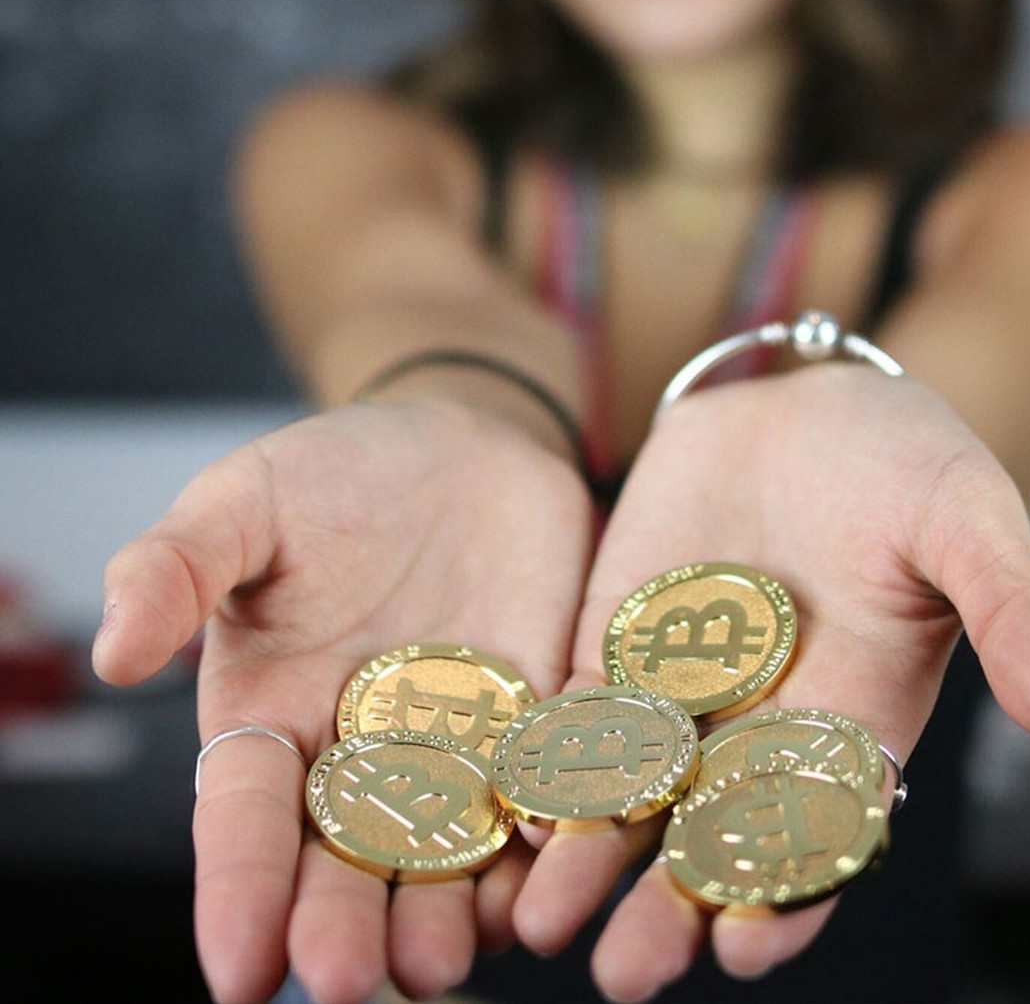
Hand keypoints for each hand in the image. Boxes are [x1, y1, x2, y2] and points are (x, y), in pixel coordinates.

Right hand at [94, 400, 593, 1003]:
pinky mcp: (540, 715)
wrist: (459, 443)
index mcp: (276, 715)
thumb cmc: (335, 474)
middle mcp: (365, 752)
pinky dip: (550, 836)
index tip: (239, 967)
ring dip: (447, 912)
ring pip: (450, 851)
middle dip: (347, 925)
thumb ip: (176, 566)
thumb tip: (113, 654)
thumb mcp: (245, 502)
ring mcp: (459, 743)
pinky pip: (547, 789)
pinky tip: (554, 871)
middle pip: (349, 859)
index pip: (249, 818)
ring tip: (446, 959)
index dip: (240, 890)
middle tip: (355, 981)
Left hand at [507, 364, 1029, 1001]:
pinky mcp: (618, 634)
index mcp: (851, 717)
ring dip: (586, 851)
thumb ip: (1008, 606)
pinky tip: (504, 799)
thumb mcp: (967, 517)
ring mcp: (682, 681)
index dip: (783, 889)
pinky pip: (576, 707)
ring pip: (629, 786)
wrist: (809, 403)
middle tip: (623, 973)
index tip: (742, 947)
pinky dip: (545, 754)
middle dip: (666, 900)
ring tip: (535, 914)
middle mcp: (760, 720)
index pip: (815, 828)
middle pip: (709, 829)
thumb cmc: (905, 462)